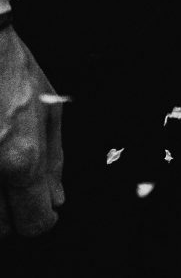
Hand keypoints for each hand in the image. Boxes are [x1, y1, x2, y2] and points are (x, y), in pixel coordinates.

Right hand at [0, 27, 62, 236]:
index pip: (35, 223)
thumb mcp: (50, 108)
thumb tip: (57, 200)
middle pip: (1, 229)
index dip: (41, 219)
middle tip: (16, 186)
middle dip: (13, 214)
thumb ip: (54, 159)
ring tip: (4, 167)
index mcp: (22, 159)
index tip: (41, 208)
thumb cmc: (13, 70)